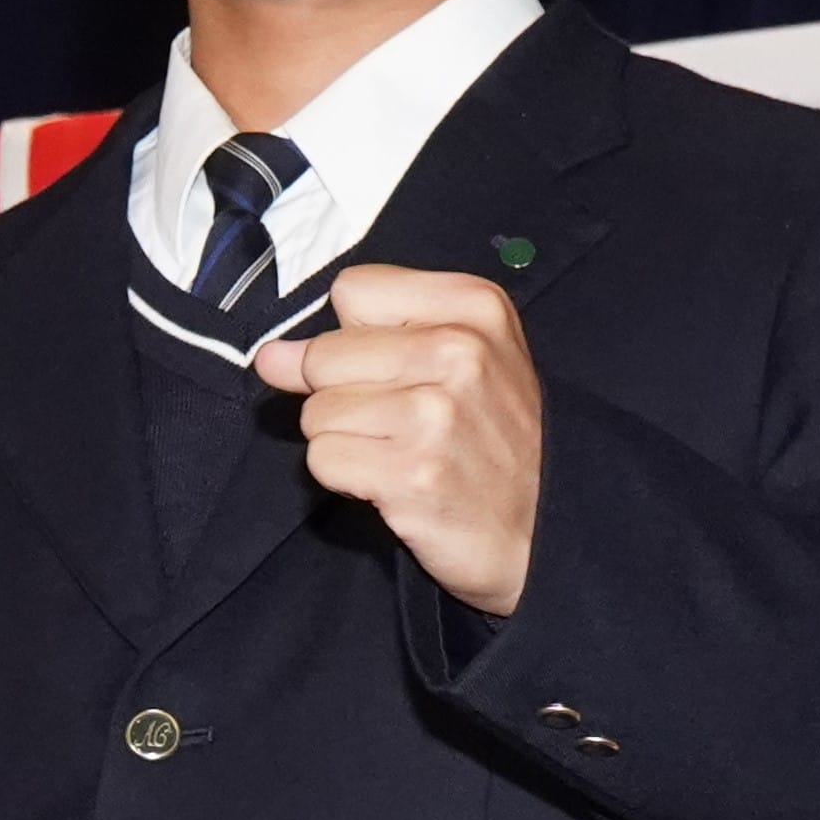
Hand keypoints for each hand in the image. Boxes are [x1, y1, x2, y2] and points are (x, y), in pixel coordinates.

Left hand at [253, 264, 541, 615]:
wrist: (550, 528)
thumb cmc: (496, 437)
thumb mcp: (461, 358)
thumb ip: (363, 340)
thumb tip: (269, 356)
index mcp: (474, 306)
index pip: (353, 291)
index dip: (358, 334)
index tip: (396, 366)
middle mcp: (459, 351)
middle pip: (324, 354)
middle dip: (342, 394)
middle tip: (399, 421)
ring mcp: (435, 414)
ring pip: (316, 411)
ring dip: (345, 440)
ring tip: (400, 452)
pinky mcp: (411, 473)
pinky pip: (323, 459)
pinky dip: (347, 477)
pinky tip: (393, 482)